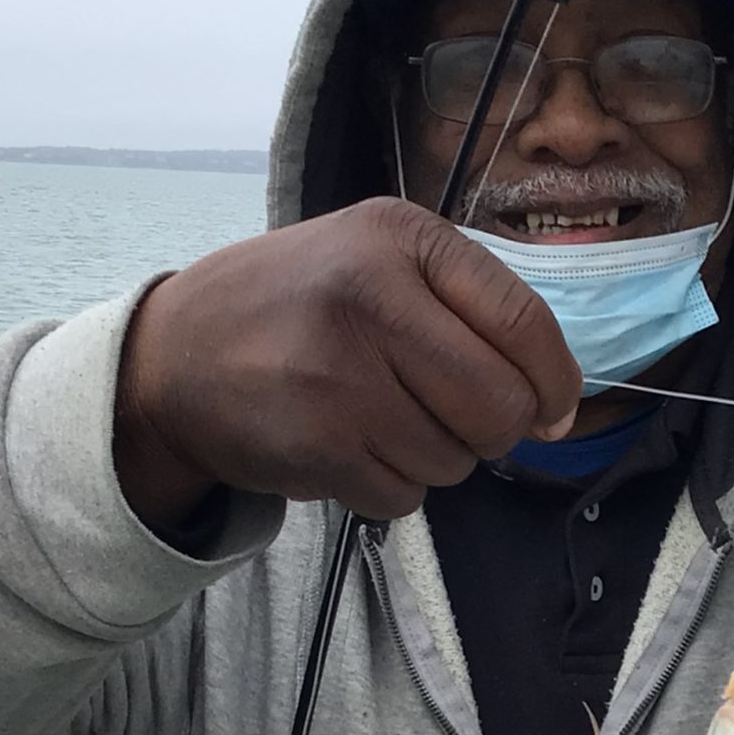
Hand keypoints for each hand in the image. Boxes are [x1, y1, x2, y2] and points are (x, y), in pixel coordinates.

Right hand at [115, 198, 583, 532]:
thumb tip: (557, 407)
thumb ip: (472, 312)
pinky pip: (405, 497)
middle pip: (500, 406)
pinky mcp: (317, 445)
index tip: (554, 406)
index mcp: (401, 238)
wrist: (175, 354)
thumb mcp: (378, 260)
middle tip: (460, 419)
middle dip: (497, 430)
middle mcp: (371, 298)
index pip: (524, 323)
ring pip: (455, 459)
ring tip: (382, 419)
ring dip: (436, 457)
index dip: (556, 381)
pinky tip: (351, 447)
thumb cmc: (299, 307)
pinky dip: (392, 487)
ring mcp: (340, 375)